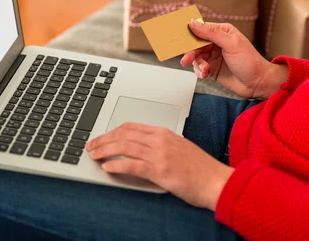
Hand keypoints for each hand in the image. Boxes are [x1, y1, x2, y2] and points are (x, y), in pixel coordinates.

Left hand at [86, 122, 233, 210]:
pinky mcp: (160, 171)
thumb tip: (139, 148)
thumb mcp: (179, 148)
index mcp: (164, 133)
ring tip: (94, 156)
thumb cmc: (200, 168)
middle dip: (103, 140)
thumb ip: (160, 145)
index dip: (111, 131)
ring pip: (124, 147)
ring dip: (105, 151)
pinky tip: (107, 168)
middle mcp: (160, 140)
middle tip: (91, 147)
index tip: (101, 138)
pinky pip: (132, 165)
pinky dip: (117, 166)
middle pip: (123, 135)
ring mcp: (160, 155)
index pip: (130, 126)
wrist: (217, 181)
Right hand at [181, 20, 287, 99]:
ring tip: (205, 70)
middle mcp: (216, 42)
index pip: (201, 29)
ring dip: (197, 64)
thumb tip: (193, 23)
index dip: (189, 33)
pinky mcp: (212, 68)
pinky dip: (199, 71)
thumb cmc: (250, 61)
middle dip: (191, 52)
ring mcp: (213, 56)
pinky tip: (205, 74)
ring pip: (196, 57)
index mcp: (222, 31)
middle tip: (186, 60)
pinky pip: (199, 67)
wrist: (257, 83)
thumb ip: (211, 33)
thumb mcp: (231, 44)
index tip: (179, 38)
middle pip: (195, 44)